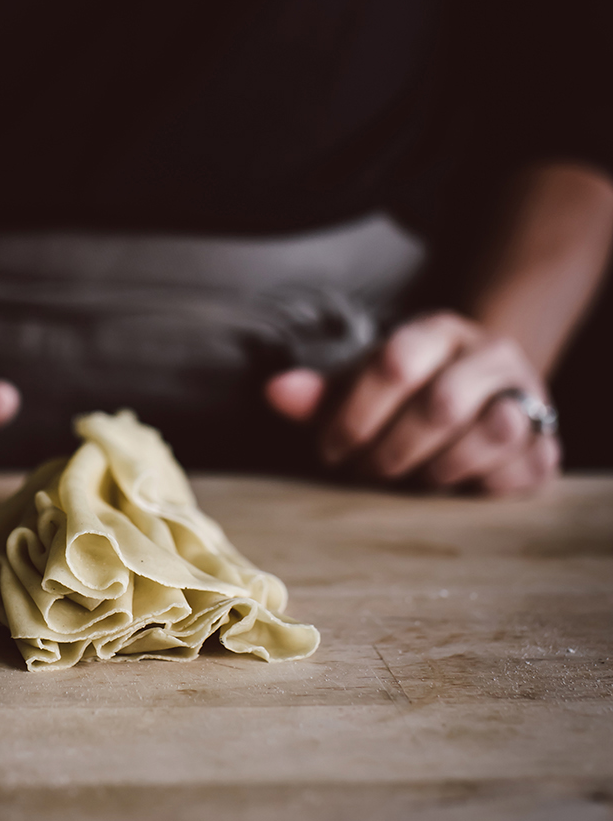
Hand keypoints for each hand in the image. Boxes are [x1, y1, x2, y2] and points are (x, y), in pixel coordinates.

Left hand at [264, 311, 560, 494]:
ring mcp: (527, 395)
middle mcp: (489, 355)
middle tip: (366, 473)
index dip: (354, 414)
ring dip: (440, 468)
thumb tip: (274, 392)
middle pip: (441, 405)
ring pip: (494, 431)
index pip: (394, 362)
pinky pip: (526, 467)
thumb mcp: (361, 385)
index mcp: (438, 331)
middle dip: (392, 451)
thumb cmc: (407, 393)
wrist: (481, 391)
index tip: (329, 450)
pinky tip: (455, 489)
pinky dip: (485, 485)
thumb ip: (320, 393)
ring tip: (411, 481)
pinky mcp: (547, 441)